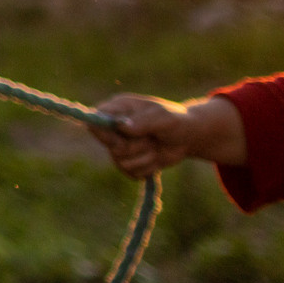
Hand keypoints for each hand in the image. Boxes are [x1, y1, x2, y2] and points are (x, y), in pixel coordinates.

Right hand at [91, 94, 246, 178]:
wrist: (189, 137)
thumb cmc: (176, 120)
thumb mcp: (164, 117)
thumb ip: (144, 121)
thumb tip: (122, 127)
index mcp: (117, 109)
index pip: (94, 121)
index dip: (104, 134)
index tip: (122, 139)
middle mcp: (114, 128)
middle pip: (109, 145)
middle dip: (134, 147)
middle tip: (151, 140)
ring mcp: (120, 146)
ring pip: (120, 162)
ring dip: (144, 158)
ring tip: (156, 147)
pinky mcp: (129, 162)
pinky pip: (130, 172)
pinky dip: (147, 168)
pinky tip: (156, 158)